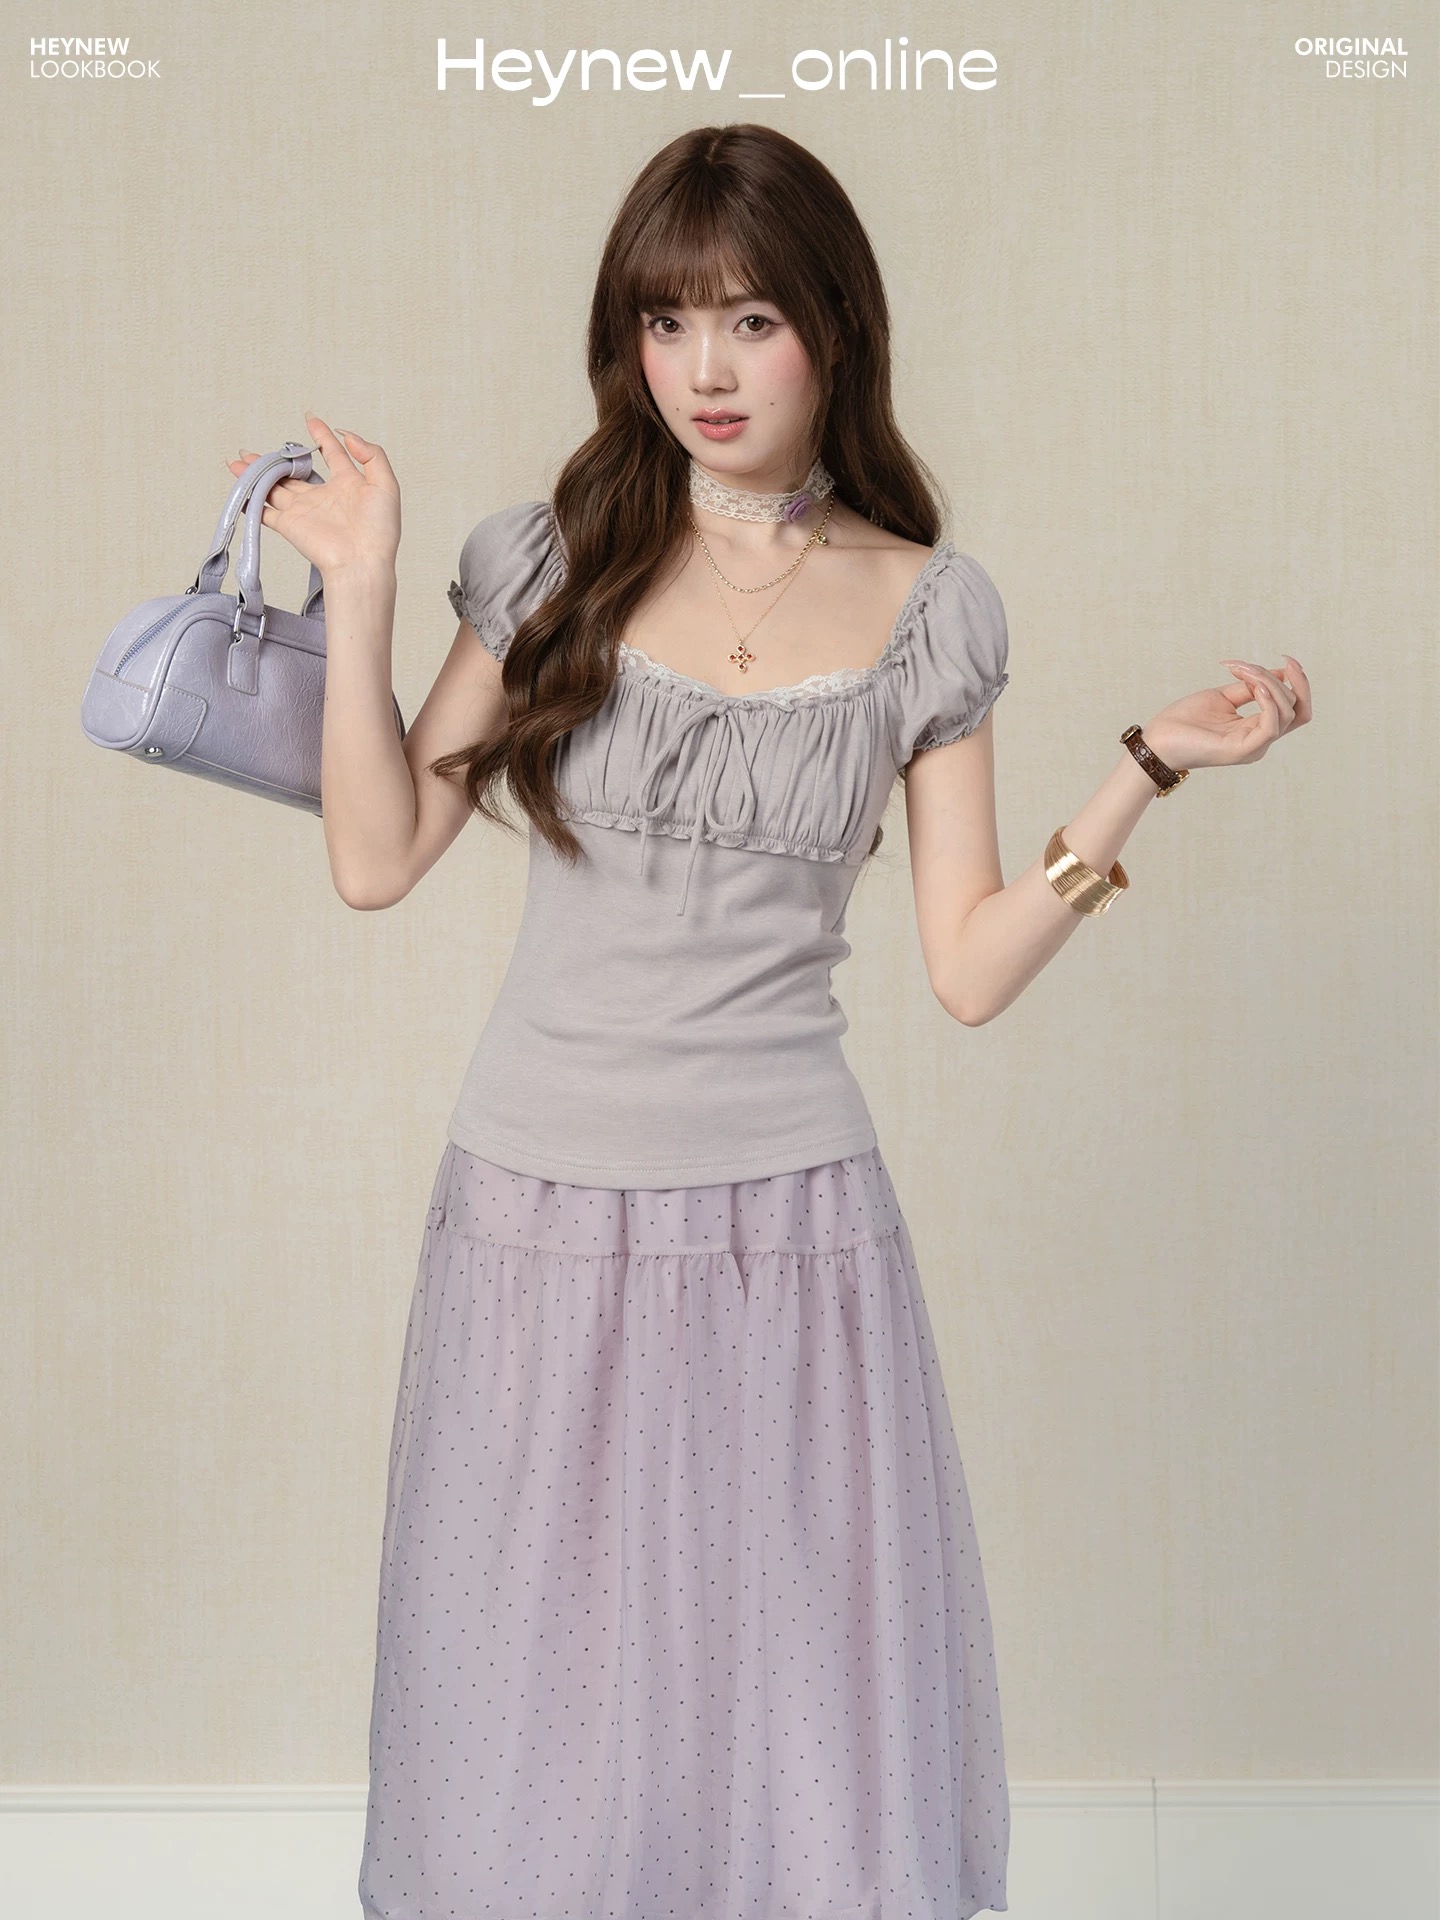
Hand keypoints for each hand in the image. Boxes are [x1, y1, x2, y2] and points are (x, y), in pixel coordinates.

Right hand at [224, 414, 400, 577]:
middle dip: (275, 460)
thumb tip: (348, 435)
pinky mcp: (290, 525)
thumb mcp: (387, 486)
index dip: (322, 435)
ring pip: (274, 486)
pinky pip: (265, 511)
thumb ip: (372, 456)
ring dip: (257, 473)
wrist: (362, 565)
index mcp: (348, 485)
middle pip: (294, 472)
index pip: (332, 454)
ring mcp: (305, 510)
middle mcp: (324, 496)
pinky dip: (251, 501)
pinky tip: (240, 491)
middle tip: (254, 449)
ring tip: (239, 460)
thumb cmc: (380, 532)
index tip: (311, 419)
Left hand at [1140, 657, 1311, 771]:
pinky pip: (1272, 725)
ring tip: (1241, 671)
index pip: (1296, 707)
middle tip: (1254, 665)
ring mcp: (1254, 747)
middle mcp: (1261, 740)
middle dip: (1288, 679)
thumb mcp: (1223, 696)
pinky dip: (1268, 701)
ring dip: (1268, 683)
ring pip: (1287, 712)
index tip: (1285, 659)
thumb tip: (1278, 672)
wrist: (1157, 740)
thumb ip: (1250, 687)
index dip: (1298, 681)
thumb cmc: (1184, 720)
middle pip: (1299, 708)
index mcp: (1258, 729)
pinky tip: (1254, 687)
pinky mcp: (1243, 751)